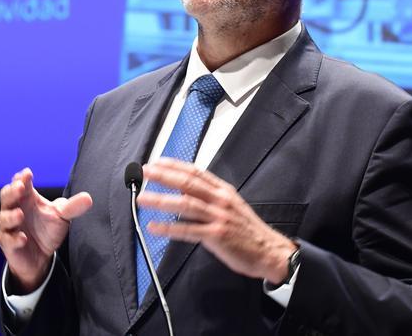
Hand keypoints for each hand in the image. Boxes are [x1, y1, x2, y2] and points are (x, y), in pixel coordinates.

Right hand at [0, 168, 92, 292]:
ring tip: (20, 214)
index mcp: (27, 199)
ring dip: (11, 216)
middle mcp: (16, 210)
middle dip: (11, 191)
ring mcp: (10, 227)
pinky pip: (7, 240)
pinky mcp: (8, 244)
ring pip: (4, 218)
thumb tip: (88, 198)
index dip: (22, 178)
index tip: (27, 173)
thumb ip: (73, 207)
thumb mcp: (62, 217)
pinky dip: (14, 239)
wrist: (41, 257)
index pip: (20, 184)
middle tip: (19, 187)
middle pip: (6, 196)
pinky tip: (22, 238)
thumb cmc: (47, 230)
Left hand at [138, 157, 296, 283]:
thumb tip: (186, 189)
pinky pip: (188, 230)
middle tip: (145, 172)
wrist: (269, 250)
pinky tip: (155, 226)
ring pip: (185, 204)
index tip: (157, 162)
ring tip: (142, 198)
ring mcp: (218, 217)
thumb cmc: (248, 230)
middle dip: (164, 176)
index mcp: (224, 191)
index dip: (175, 165)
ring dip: (161, 200)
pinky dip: (169, 228)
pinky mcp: (216, 235)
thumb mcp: (232, 205)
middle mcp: (221, 200)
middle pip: (187, 183)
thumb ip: (211, 196)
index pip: (195, 172)